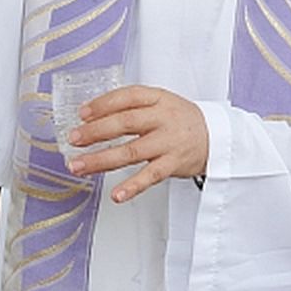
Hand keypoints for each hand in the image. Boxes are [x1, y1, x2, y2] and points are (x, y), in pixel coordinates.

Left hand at [66, 86, 207, 202]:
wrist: (217, 137)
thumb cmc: (181, 120)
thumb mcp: (161, 103)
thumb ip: (133, 106)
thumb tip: (92, 118)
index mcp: (158, 98)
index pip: (128, 96)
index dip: (103, 104)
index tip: (82, 113)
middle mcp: (163, 118)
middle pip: (125, 122)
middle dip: (95, 131)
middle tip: (73, 139)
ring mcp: (169, 142)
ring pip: (131, 151)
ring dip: (101, 159)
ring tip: (79, 166)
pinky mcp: (173, 164)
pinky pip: (150, 176)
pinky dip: (132, 186)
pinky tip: (116, 194)